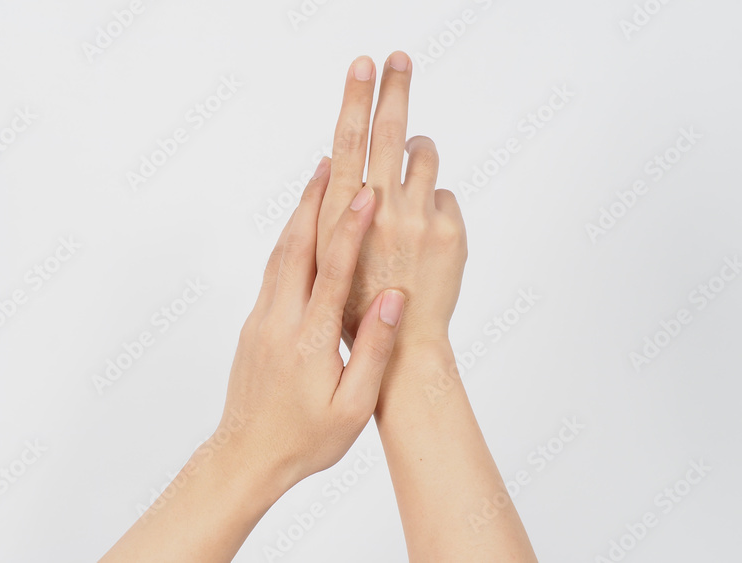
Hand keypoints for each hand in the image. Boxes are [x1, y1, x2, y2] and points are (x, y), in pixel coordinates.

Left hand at [217, 157, 404, 488]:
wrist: (246, 455)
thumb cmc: (307, 439)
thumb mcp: (352, 406)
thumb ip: (373, 350)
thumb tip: (393, 299)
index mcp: (310, 339)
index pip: (332, 271)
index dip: (350, 229)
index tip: (366, 193)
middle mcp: (280, 320)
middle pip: (296, 247)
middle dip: (314, 201)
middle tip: (332, 161)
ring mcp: (262, 320)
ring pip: (280, 255)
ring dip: (298, 214)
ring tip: (316, 181)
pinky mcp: (255, 326)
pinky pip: (272, 272)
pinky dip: (288, 241)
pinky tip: (298, 230)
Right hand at [315, 52, 466, 348]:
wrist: (402, 353)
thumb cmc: (353, 308)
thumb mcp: (327, 258)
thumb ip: (333, 209)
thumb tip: (338, 162)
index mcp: (343, 217)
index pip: (348, 143)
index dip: (356, 100)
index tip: (364, 65)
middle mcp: (382, 211)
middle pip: (389, 133)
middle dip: (394, 89)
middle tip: (399, 57)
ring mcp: (420, 220)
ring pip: (424, 157)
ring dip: (417, 152)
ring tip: (408, 164)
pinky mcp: (451, 232)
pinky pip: (445, 195)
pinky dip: (434, 201)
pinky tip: (424, 231)